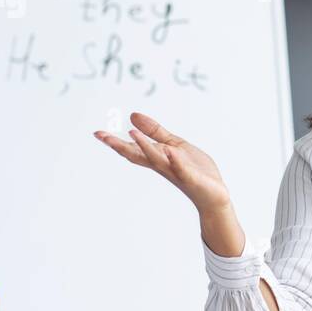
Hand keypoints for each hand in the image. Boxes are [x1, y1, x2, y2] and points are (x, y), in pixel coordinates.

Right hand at [94, 112, 230, 215]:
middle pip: (138, 155)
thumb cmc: (194, 170)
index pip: (133, 149)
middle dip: (120, 146)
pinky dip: (175, 160)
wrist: (214, 195)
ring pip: (157, 160)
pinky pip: (182, 169)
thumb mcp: (175, 145)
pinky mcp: (192, 178)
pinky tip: (170, 151)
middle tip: (102, 136)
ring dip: (144, 147)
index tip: (97, 133)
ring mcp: (176, 172)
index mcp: (158, 158)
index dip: (116, 142)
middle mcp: (163, 166)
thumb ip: (155, 131)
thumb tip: (132, 115)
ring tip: (132, 133)